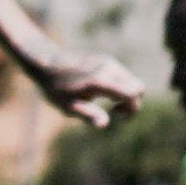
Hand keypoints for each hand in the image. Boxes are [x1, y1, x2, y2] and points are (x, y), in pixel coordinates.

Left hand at [31, 48, 147, 126]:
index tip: (117, 115)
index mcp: (100, 80)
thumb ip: (88, 115)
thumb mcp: (68, 106)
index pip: (133, 93)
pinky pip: (124, 76)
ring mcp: (109, 61)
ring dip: (127, 94)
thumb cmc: (56, 88)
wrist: (46, 62)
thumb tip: (104, 125)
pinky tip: (104, 92)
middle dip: (133, 102)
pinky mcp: (107, 60)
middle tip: (116, 111)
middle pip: (138, 86)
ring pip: (132, 80)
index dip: (132, 108)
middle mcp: (109, 68)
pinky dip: (121, 87)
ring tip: (109, 102)